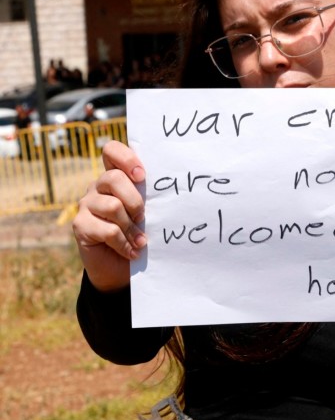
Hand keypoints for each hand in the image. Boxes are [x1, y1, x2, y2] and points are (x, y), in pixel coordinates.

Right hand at [72, 140, 146, 291]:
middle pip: (113, 178)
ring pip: (113, 206)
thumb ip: (150, 199)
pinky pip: (108, 230)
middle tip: (144, 217)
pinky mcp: (80, 225)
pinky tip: (132, 251)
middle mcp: (98, 186)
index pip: (112, 151)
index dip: (126, 158)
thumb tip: (170, 191)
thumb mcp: (148, 214)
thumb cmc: (140, 235)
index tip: (142, 175)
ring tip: (141, 240)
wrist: (121, 268)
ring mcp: (87, 204)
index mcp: (116, 177)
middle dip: (135, 200)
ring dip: (131, 227)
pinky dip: (125, 243)